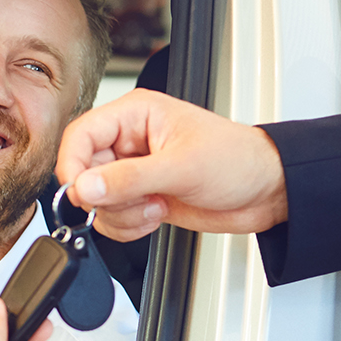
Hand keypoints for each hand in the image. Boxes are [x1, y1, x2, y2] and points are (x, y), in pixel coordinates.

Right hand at [55, 88, 288, 240]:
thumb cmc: (237, 160)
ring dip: (121, 214)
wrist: (267, 192)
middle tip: (134, 201)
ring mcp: (135, 171)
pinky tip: (156, 215)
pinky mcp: (142, 197)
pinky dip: (128, 226)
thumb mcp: (181, 167)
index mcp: (135, 114)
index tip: (81, 192)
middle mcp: (130, 141)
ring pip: (97, 199)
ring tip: (155, 206)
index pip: (81, 134)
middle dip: (106, 196)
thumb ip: (129, 179)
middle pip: (85, 171)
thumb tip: (86, 187)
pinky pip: (113, 217)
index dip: (74, 164)